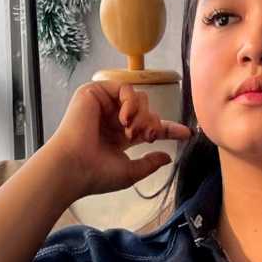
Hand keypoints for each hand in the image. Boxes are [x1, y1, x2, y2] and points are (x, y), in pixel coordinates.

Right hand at [48, 79, 192, 198]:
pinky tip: (124, 118)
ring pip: (139, 98)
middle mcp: (113, 119)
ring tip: (131, 131)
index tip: (186, 133)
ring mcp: (104, 105)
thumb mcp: (131, 172)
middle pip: (148, 110)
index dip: (168, 129)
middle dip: (153, 124)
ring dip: (142, 115)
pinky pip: (124, 87)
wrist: (74, 167)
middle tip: (146, 137)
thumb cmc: (97, 174)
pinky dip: (130, 102)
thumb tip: (168, 157)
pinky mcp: (94, 93)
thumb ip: (150, 163)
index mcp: (121, 136)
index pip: (149, 127)